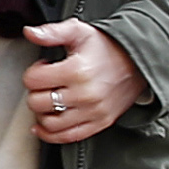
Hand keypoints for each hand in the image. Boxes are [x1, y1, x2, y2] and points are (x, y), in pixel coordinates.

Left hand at [20, 19, 143, 145]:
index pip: (33, 80)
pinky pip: (67, 137)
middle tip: (45, 84)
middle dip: (35, 92)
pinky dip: (50, 134)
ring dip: (41, 113)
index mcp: (77, 70)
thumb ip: (52, 32)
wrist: (137, 62)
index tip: (43, 68)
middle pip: (37, 103)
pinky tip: (44, 124)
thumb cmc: (107, 48)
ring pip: (49, 123)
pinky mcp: (100, 123)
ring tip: (48, 100)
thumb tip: (30, 32)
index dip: (33, 72)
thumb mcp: (79, 32)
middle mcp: (85, 94)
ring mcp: (93, 112)